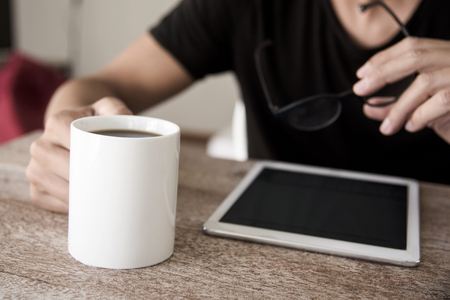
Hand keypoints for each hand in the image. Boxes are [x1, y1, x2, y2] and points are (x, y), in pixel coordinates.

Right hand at [26, 97, 131, 212]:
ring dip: (84, 197)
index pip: (78, 147)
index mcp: (57, 123)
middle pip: (69, 172)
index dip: (98, 161)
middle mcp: (40, 146)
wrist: (73, 130)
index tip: (115, 168)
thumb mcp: (107, 109)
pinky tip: (88, 202)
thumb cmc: (95, 122)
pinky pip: (54, 204)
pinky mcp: (35, 189)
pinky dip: (73, 207)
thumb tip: (127, 120)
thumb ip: (118, 110)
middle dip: (94, 181)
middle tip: (117, 186)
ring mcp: (35, 169)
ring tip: (106, 196)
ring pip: (61, 191)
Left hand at [353, 37, 449, 143]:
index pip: (412, 46)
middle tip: (361, 90)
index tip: (363, 74)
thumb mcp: (424, 106)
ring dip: (400, 107)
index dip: (384, 58)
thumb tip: (369, 108)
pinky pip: (442, 100)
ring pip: (426, 82)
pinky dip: (421, 115)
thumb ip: (398, 105)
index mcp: (447, 55)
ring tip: (389, 127)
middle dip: (383, 72)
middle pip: (415, 56)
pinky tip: (413, 126)